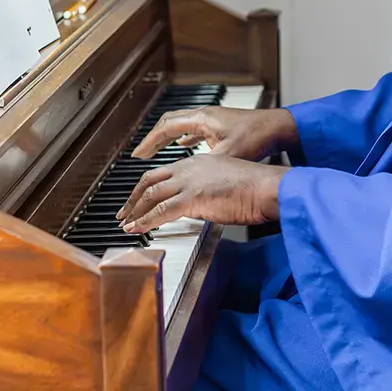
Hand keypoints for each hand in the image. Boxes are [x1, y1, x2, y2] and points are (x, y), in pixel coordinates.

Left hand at [116, 154, 289, 232]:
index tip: (140, 198)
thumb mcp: (226, 183)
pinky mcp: (192, 197)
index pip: (164, 172)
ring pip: (151, 194)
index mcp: (198, 162)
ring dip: (135, 210)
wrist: (267, 187)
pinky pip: (160, 210)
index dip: (148, 186)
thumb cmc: (255, 188)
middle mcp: (190, 167)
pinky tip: (137, 228)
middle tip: (124, 211)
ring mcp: (190, 181)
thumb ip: (207, 190)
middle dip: (134, 197)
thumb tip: (198, 205)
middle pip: (151, 179)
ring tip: (126, 223)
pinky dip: (145, 220)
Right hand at [132, 105, 297, 161]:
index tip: (138, 156)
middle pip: (169, 123)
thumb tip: (187, 184)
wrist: (279, 127)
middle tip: (141, 155)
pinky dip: (184, 137)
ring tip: (155, 152)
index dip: (150, 142)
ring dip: (167, 138)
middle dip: (153, 139)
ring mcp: (213, 118)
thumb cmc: (257, 137)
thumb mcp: (229, 155)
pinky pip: (194, 128)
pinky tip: (183, 146)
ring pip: (181, 125)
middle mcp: (205, 115)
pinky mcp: (221, 124)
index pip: (166, 127)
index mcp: (202, 118)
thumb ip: (206, 168)